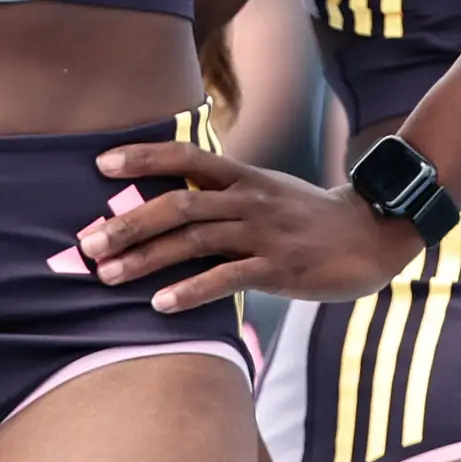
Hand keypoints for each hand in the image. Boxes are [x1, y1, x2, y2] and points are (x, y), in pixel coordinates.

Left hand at [75, 140, 425, 310]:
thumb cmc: (310, 219)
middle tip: (88, 243)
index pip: (186, 157)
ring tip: (108, 275)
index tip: (102, 165)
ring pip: (194, 241)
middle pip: (178, 205)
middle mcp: (249, 200)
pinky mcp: (279, 268)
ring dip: (146, 259)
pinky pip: (227, 277)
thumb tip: (171, 207)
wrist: (372, 235)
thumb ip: (223, 198)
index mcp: (244, 177)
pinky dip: (190, 291)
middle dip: (128, 223)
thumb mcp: (266, 194)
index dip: (144, 157)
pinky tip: (161, 304)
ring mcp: (264, 233)